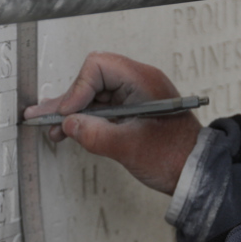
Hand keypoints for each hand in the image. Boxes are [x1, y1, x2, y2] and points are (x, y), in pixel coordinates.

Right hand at [24, 52, 201, 194]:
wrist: (196, 174)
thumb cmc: (175, 157)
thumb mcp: (130, 148)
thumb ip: (95, 134)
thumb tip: (69, 124)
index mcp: (143, 81)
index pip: (98, 68)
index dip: (77, 89)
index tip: (68, 114)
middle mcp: (138, 84)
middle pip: (92, 80)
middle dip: (68, 100)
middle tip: (44, 117)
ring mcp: (135, 98)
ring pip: (94, 96)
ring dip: (73, 112)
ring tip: (51, 128)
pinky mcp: (132, 113)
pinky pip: (103, 109)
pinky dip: (85, 120)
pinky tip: (67, 131)